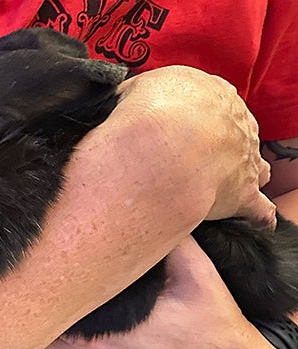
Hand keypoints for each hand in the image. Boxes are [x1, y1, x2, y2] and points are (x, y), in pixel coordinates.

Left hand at [42, 237, 291, 348]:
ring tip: (52, 285)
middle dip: (41, 295)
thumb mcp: (199, 276)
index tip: (44, 254)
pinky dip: (58, 335)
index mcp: (105, 337)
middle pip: (41, 325)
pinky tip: (69, 312)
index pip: (53, 309)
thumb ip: (171, 241)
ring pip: (46, 343)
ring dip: (48, 316)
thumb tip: (147, 206)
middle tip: (44, 264)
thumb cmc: (217, 330)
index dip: (43, 280)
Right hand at [116, 66, 274, 228]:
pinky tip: (249, 218)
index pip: (212, 102)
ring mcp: (244, 158)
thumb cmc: (148, 113)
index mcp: (212, 92)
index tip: (179, 127)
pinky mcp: (243, 194)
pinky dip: (256, 214)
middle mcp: (236, 121)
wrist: (161, 146)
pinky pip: (259, 208)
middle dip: (217, 145)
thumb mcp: (136, 89)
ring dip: (241, 173)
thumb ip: (140, 95)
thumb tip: (130, 103)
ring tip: (218, 185)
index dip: (197, 117)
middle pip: (233, 133)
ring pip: (253, 165)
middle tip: (189, 159)